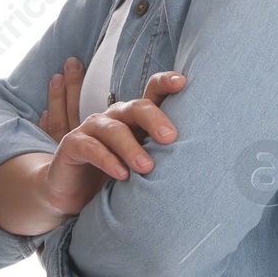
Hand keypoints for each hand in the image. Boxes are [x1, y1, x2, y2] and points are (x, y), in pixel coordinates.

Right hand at [38, 66, 187, 218]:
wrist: (77, 194)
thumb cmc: (120, 173)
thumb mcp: (144, 161)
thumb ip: (164, 151)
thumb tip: (205, 151)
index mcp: (136, 116)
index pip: (152, 92)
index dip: (165, 83)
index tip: (182, 82)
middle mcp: (115, 116)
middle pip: (136, 107)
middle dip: (154, 120)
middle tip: (171, 138)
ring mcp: (92, 127)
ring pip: (114, 129)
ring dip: (131, 148)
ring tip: (147, 167)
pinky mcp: (72, 144)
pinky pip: (92, 148)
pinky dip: (108, 160)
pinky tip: (122, 174)